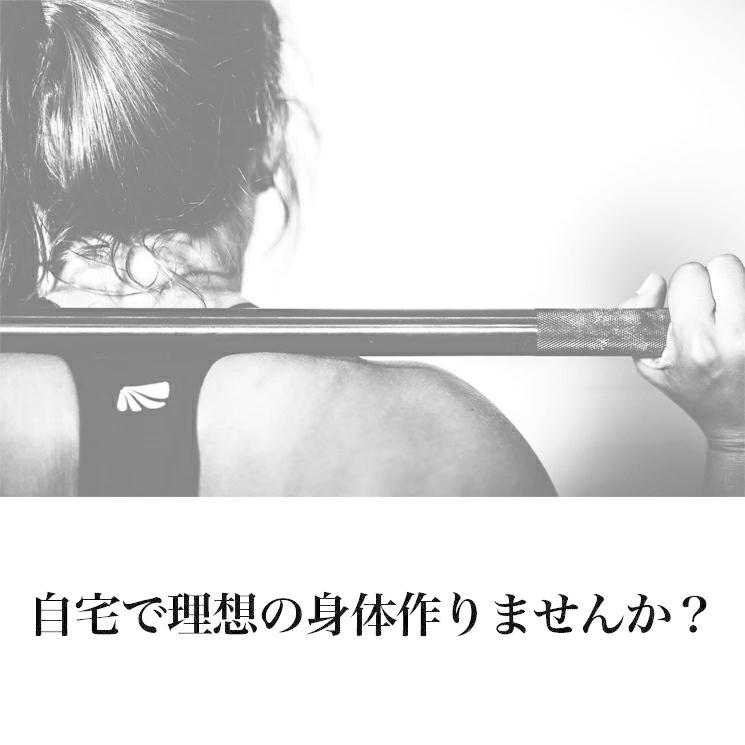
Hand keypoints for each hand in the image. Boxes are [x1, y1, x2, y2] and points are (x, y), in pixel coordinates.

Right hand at [621, 254, 744, 450]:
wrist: (739, 421)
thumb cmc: (697, 392)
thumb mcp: (649, 361)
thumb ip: (638, 315)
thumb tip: (653, 281)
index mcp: (697, 342)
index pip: (689, 274)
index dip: (683, 288)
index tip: (685, 307)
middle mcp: (735, 336)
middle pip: (722, 264)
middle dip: (712, 282)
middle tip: (710, 309)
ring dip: (734, 288)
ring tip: (729, 317)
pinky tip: (741, 325)